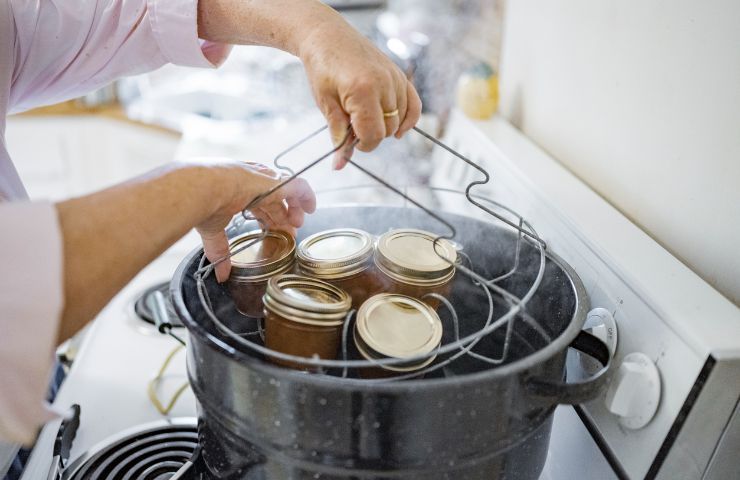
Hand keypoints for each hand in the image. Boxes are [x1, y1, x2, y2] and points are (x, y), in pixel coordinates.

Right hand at [195, 161, 315, 281]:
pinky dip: (306, 196)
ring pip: (286, 192)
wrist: (203, 187)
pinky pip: (298, 186)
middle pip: (273, 201)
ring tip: (297, 225)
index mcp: (235, 190)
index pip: (256, 204)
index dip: (266, 218)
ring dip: (293, 209)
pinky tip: (311, 208)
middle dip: (281, 218)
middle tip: (288, 235)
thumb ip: (219, 250)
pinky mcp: (275, 182)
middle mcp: (251, 182)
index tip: (271, 232)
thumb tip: (220, 274)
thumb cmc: (201, 203)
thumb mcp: (212, 229)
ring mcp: (263, 181)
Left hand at [299, 18, 421, 168]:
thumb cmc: (322, 68)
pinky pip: (414, 105)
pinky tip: (399, 128)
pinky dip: (408, 119)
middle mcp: (384, 84)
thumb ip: (338, 135)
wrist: (327, 36)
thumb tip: (339, 165)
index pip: (373, 135)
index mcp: (362, 91)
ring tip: (365, 116)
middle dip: (371, 134)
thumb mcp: (326, 104)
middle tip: (352, 126)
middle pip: (388, 130)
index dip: (362, 145)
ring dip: (384, 126)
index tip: (350, 141)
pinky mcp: (399, 75)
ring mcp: (394, 78)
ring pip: (400, 120)